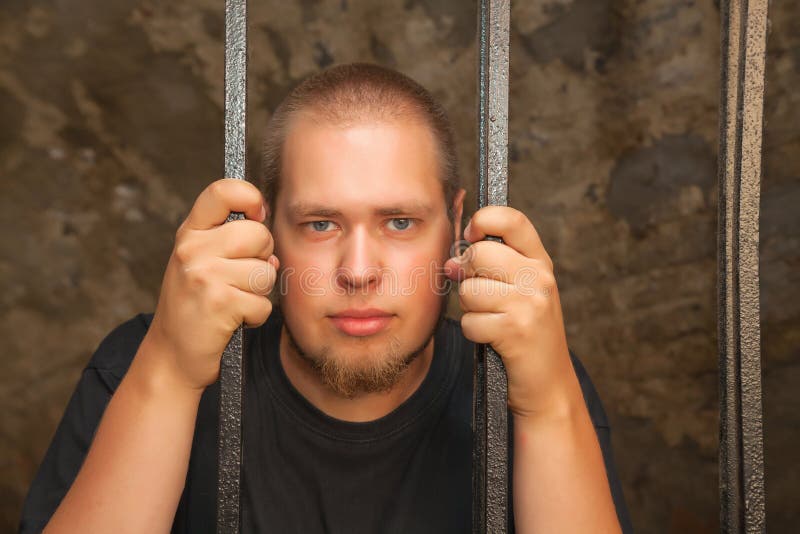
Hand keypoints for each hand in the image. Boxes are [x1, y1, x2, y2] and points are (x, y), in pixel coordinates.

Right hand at [145, 178, 278, 390]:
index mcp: (190, 233)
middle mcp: (193, 249)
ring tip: (234, 301)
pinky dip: (255, 317)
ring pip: (266, 272)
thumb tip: (269, 234)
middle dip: (262, 259)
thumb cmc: (195, 306)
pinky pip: (263, 304)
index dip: (250, 197)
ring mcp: (204, 275)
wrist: (172, 355)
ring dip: (259, 293)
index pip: (223, 191)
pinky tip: (233, 320)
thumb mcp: (202, 263)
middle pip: (259, 235)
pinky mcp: (218, 304)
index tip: (257, 215)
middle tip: (241, 278)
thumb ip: (232, 242)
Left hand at [444, 206, 577, 419]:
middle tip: (481, 296)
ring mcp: (530, 303)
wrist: (548, 385)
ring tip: (492, 321)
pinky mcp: (516, 330)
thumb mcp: (520, 293)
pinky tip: (493, 340)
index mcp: (540, 262)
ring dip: (470, 311)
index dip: (483, 220)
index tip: (471, 237)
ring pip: (469, 290)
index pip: (511, 219)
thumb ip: (491, 268)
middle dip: (467, 277)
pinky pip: (469, 322)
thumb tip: (452, 260)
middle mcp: (539, 278)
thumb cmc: (526, 336)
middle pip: (478, 254)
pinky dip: (474, 334)